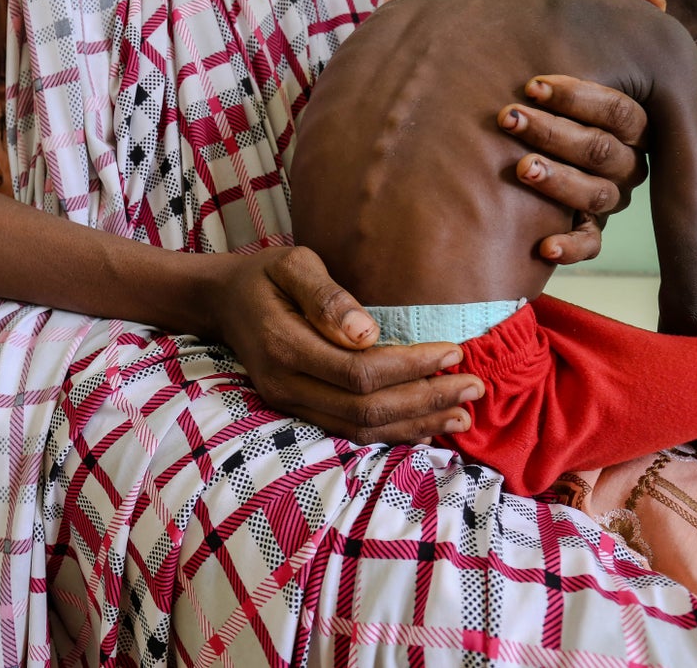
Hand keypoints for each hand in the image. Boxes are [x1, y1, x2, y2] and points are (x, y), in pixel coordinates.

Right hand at [212, 246, 482, 443]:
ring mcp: (289, 404)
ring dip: (415, 424)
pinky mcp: (299, 410)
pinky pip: (349, 432)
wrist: (221, 302)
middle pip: (365, 410)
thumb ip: (326, 295)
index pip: (359, 372)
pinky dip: (392, 433)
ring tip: (462, 414)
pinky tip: (427, 425)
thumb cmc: (264, 275)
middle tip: (475, 386)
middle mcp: (286, 384)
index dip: (411, 367)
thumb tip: (367, 332)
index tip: (454, 351)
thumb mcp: (292, 264)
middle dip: (425, 400)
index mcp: (285, 345)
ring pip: (359, 430)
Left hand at [498, 74, 647, 263]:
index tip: (531, 86)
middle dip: (552, 133)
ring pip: (597, 194)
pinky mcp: (589, 230)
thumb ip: (594, 46)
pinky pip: (590, 244)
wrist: (529, 157)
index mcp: (633, 125)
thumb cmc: (548, 104)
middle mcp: (627, 163)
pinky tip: (544, 246)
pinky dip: (569, 247)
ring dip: (558, 181)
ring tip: (521, 167)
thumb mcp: (568, 76)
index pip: (619, 112)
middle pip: (600, 150)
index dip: (576, 98)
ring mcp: (609, 197)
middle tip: (509, 118)